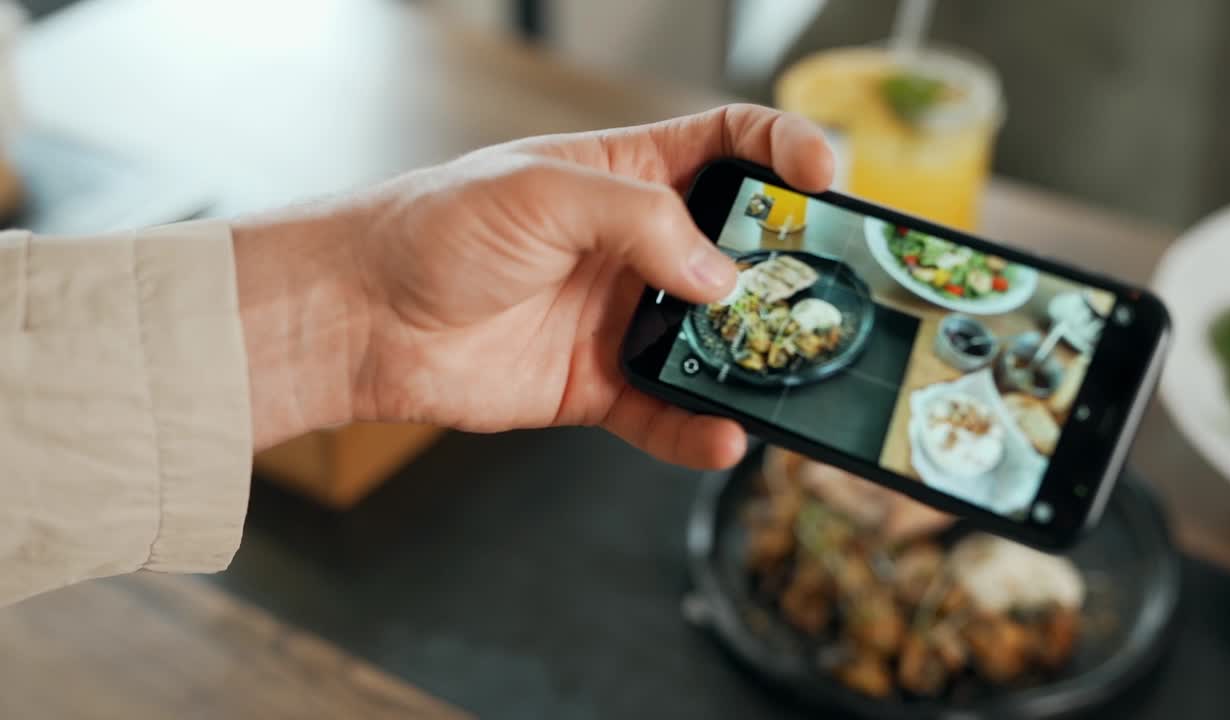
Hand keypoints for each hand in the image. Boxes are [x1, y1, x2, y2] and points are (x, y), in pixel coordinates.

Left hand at [234, 104, 832, 468]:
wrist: (362, 316)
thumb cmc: (438, 227)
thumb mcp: (545, 192)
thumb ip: (644, 222)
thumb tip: (723, 278)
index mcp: (627, 175)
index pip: (728, 145)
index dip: (784, 151)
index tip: (827, 179)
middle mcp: (636, 247)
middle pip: (740, 252)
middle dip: (788, 271)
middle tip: (825, 295)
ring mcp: (621, 319)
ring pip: (714, 343)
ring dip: (753, 361)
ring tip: (786, 375)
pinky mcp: (599, 386)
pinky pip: (666, 413)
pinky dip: (698, 430)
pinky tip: (722, 435)